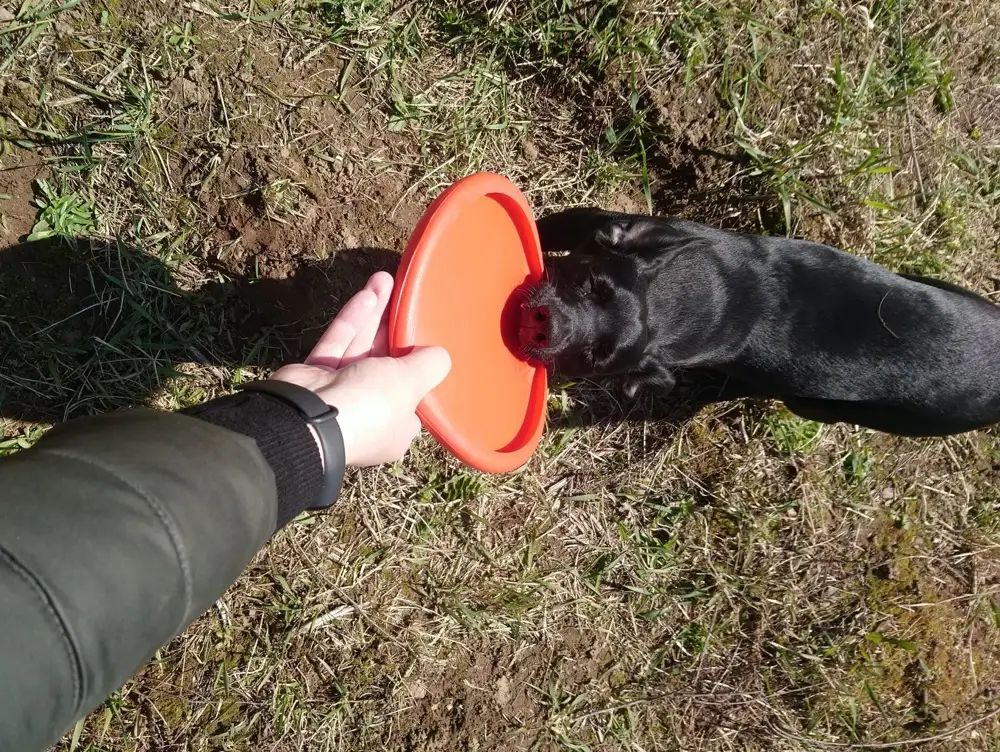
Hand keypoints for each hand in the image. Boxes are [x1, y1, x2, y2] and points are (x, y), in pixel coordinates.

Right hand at [273, 272, 450, 465]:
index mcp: (396, 423)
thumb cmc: (371, 406)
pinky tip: (367, 294)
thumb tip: (441, 355)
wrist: (308, 418)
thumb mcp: (412, 384)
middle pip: (386, 359)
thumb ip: (430, 365)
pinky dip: (352, 321)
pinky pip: (338, 344)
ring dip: (374, 314)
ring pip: (361, 346)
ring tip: (385, 280)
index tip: (425, 334)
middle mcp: (370, 409)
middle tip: (403, 293)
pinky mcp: (316, 374)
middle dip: (394, 324)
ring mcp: (341, 391)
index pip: (413, 390)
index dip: (419, 362)